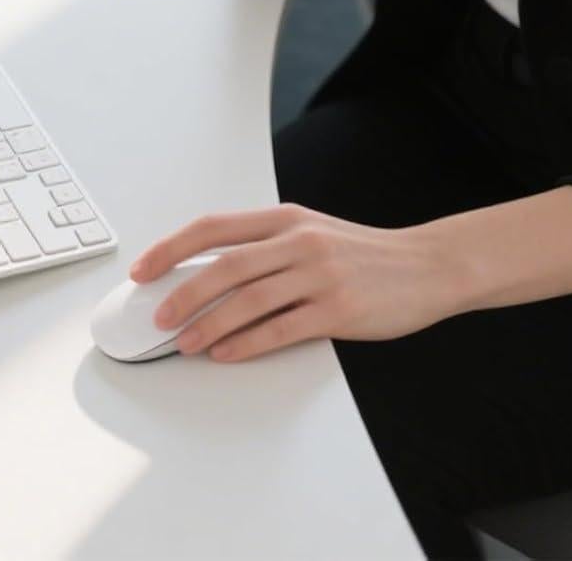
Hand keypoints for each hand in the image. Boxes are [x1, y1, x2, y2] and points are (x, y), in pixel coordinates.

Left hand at [131, 203, 457, 362]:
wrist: (427, 265)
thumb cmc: (362, 253)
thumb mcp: (312, 234)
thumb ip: (265, 249)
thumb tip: (205, 277)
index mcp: (286, 218)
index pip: (214, 227)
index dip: (173, 247)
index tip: (145, 269)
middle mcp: (299, 241)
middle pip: (224, 266)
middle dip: (182, 294)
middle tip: (158, 318)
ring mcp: (319, 275)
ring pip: (247, 301)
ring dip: (207, 326)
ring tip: (184, 344)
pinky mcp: (337, 310)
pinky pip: (280, 330)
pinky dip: (246, 345)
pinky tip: (226, 354)